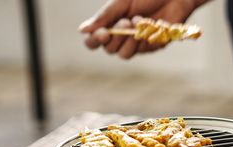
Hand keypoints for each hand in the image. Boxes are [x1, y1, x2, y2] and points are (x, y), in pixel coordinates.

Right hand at [79, 0, 202, 58]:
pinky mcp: (151, 46)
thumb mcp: (122, 3)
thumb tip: (82, 30)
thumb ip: (104, 17)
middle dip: (115, 36)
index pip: (93, 41)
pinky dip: (144, 36)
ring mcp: (136, 43)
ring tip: (136, 22)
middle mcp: (121, 36)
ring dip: (128, 40)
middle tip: (126, 21)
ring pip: (123, 55)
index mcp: (110, 24)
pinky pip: (142, 50)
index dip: (94, 41)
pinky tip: (151, 23)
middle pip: (108, 49)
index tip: (102, 33)